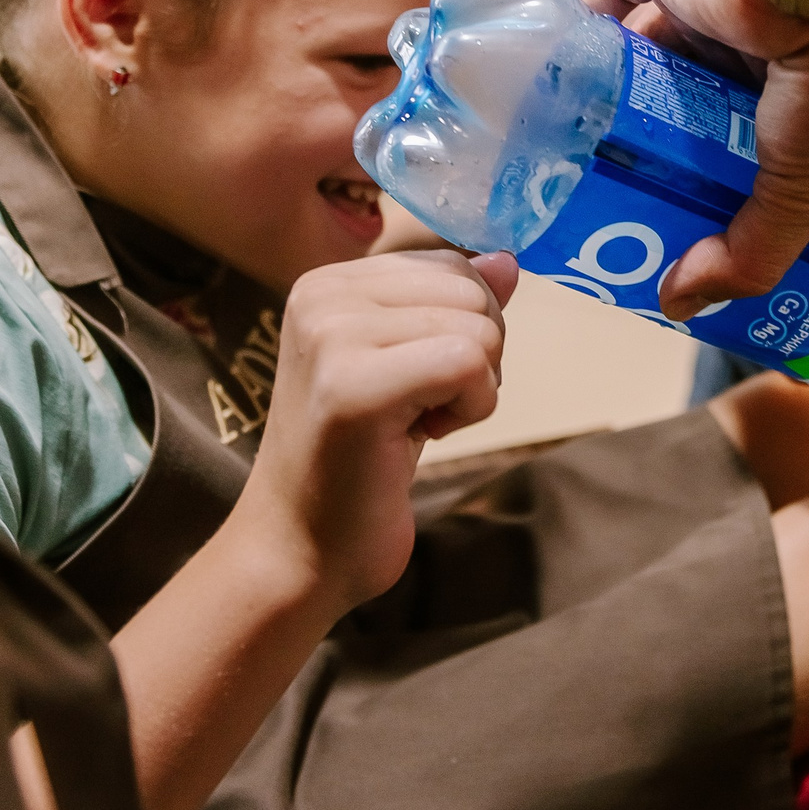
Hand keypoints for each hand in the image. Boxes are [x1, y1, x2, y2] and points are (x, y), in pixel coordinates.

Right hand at [231, 250, 517, 607]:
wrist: (301, 548)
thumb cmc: (358, 463)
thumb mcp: (411, 366)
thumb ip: (454, 309)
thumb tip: (507, 261)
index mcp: (329, 283)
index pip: (452, 265)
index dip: (465, 327)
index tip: (419, 381)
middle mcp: (322, 296)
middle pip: (471, 290)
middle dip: (476, 355)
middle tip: (422, 407)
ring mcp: (332, 337)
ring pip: (479, 327)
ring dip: (474, 388)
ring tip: (414, 423)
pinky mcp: (354, 386)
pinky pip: (469, 363)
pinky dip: (471, 408)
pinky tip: (422, 436)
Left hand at [582, 0, 808, 316]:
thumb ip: (751, 253)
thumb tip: (679, 303)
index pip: (769, 151)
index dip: (733, 193)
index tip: (696, 238)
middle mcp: (768, 49)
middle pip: (701, 114)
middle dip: (669, 156)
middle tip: (628, 205)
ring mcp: (716, 7)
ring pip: (655, 64)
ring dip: (623, 104)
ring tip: (582, 158)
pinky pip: (610, 1)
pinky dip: (585, 36)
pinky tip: (558, 83)